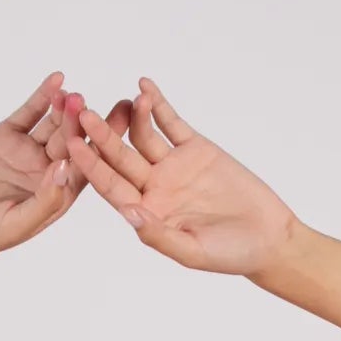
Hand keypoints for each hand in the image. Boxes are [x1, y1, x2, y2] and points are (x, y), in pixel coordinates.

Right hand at [0, 78, 89, 267]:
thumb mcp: (15, 225)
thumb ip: (44, 200)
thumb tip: (66, 169)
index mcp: (58, 195)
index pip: (88, 167)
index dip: (105, 147)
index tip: (122, 126)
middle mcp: (47, 171)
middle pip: (73, 141)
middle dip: (84, 122)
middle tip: (90, 104)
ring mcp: (28, 151)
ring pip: (53, 124)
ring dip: (65, 108)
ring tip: (71, 95)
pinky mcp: (6, 136)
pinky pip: (29, 113)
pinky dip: (42, 96)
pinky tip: (56, 80)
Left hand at [71, 83, 298, 277]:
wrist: (267, 237)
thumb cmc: (230, 255)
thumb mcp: (192, 252)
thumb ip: (158, 234)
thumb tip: (129, 213)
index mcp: (144, 213)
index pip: (111, 186)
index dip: (92, 166)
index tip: (73, 146)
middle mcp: (152, 187)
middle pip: (120, 156)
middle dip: (102, 134)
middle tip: (82, 112)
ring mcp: (172, 165)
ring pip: (143, 135)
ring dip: (130, 116)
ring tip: (123, 98)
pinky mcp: (194, 148)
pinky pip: (170, 121)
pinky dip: (158, 104)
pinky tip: (144, 86)